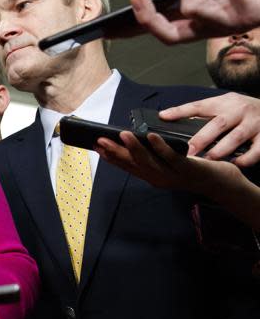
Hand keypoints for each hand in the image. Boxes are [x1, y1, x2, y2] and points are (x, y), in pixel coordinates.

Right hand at [96, 130, 242, 193]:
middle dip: (115, 152)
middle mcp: (158, 178)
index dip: (110, 157)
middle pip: (133, 164)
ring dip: (134, 148)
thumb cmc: (194, 170)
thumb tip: (135, 141)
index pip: (126, 166)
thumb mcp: (168, 165)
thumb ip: (153, 157)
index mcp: (151, 177)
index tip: (96, 146)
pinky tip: (151, 136)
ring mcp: (172, 174)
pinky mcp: (187, 168)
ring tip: (123, 135)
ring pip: (149, 161)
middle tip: (100, 140)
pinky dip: (160, 146)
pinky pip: (171, 157)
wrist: (221, 184)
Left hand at [158, 93, 259, 166]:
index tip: (164, 116)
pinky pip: (257, 150)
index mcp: (224, 103)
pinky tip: (236, 164)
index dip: (181, 111)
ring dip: (220, 150)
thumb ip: (204, 114)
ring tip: (207, 161)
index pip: (199, 106)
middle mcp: (239, 110)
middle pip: (218, 124)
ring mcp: (254, 123)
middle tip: (188, 152)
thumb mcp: (224, 105)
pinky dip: (246, 158)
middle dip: (201, 139)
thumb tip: (171, 120)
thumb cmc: (242, 111)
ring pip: (236, 137)